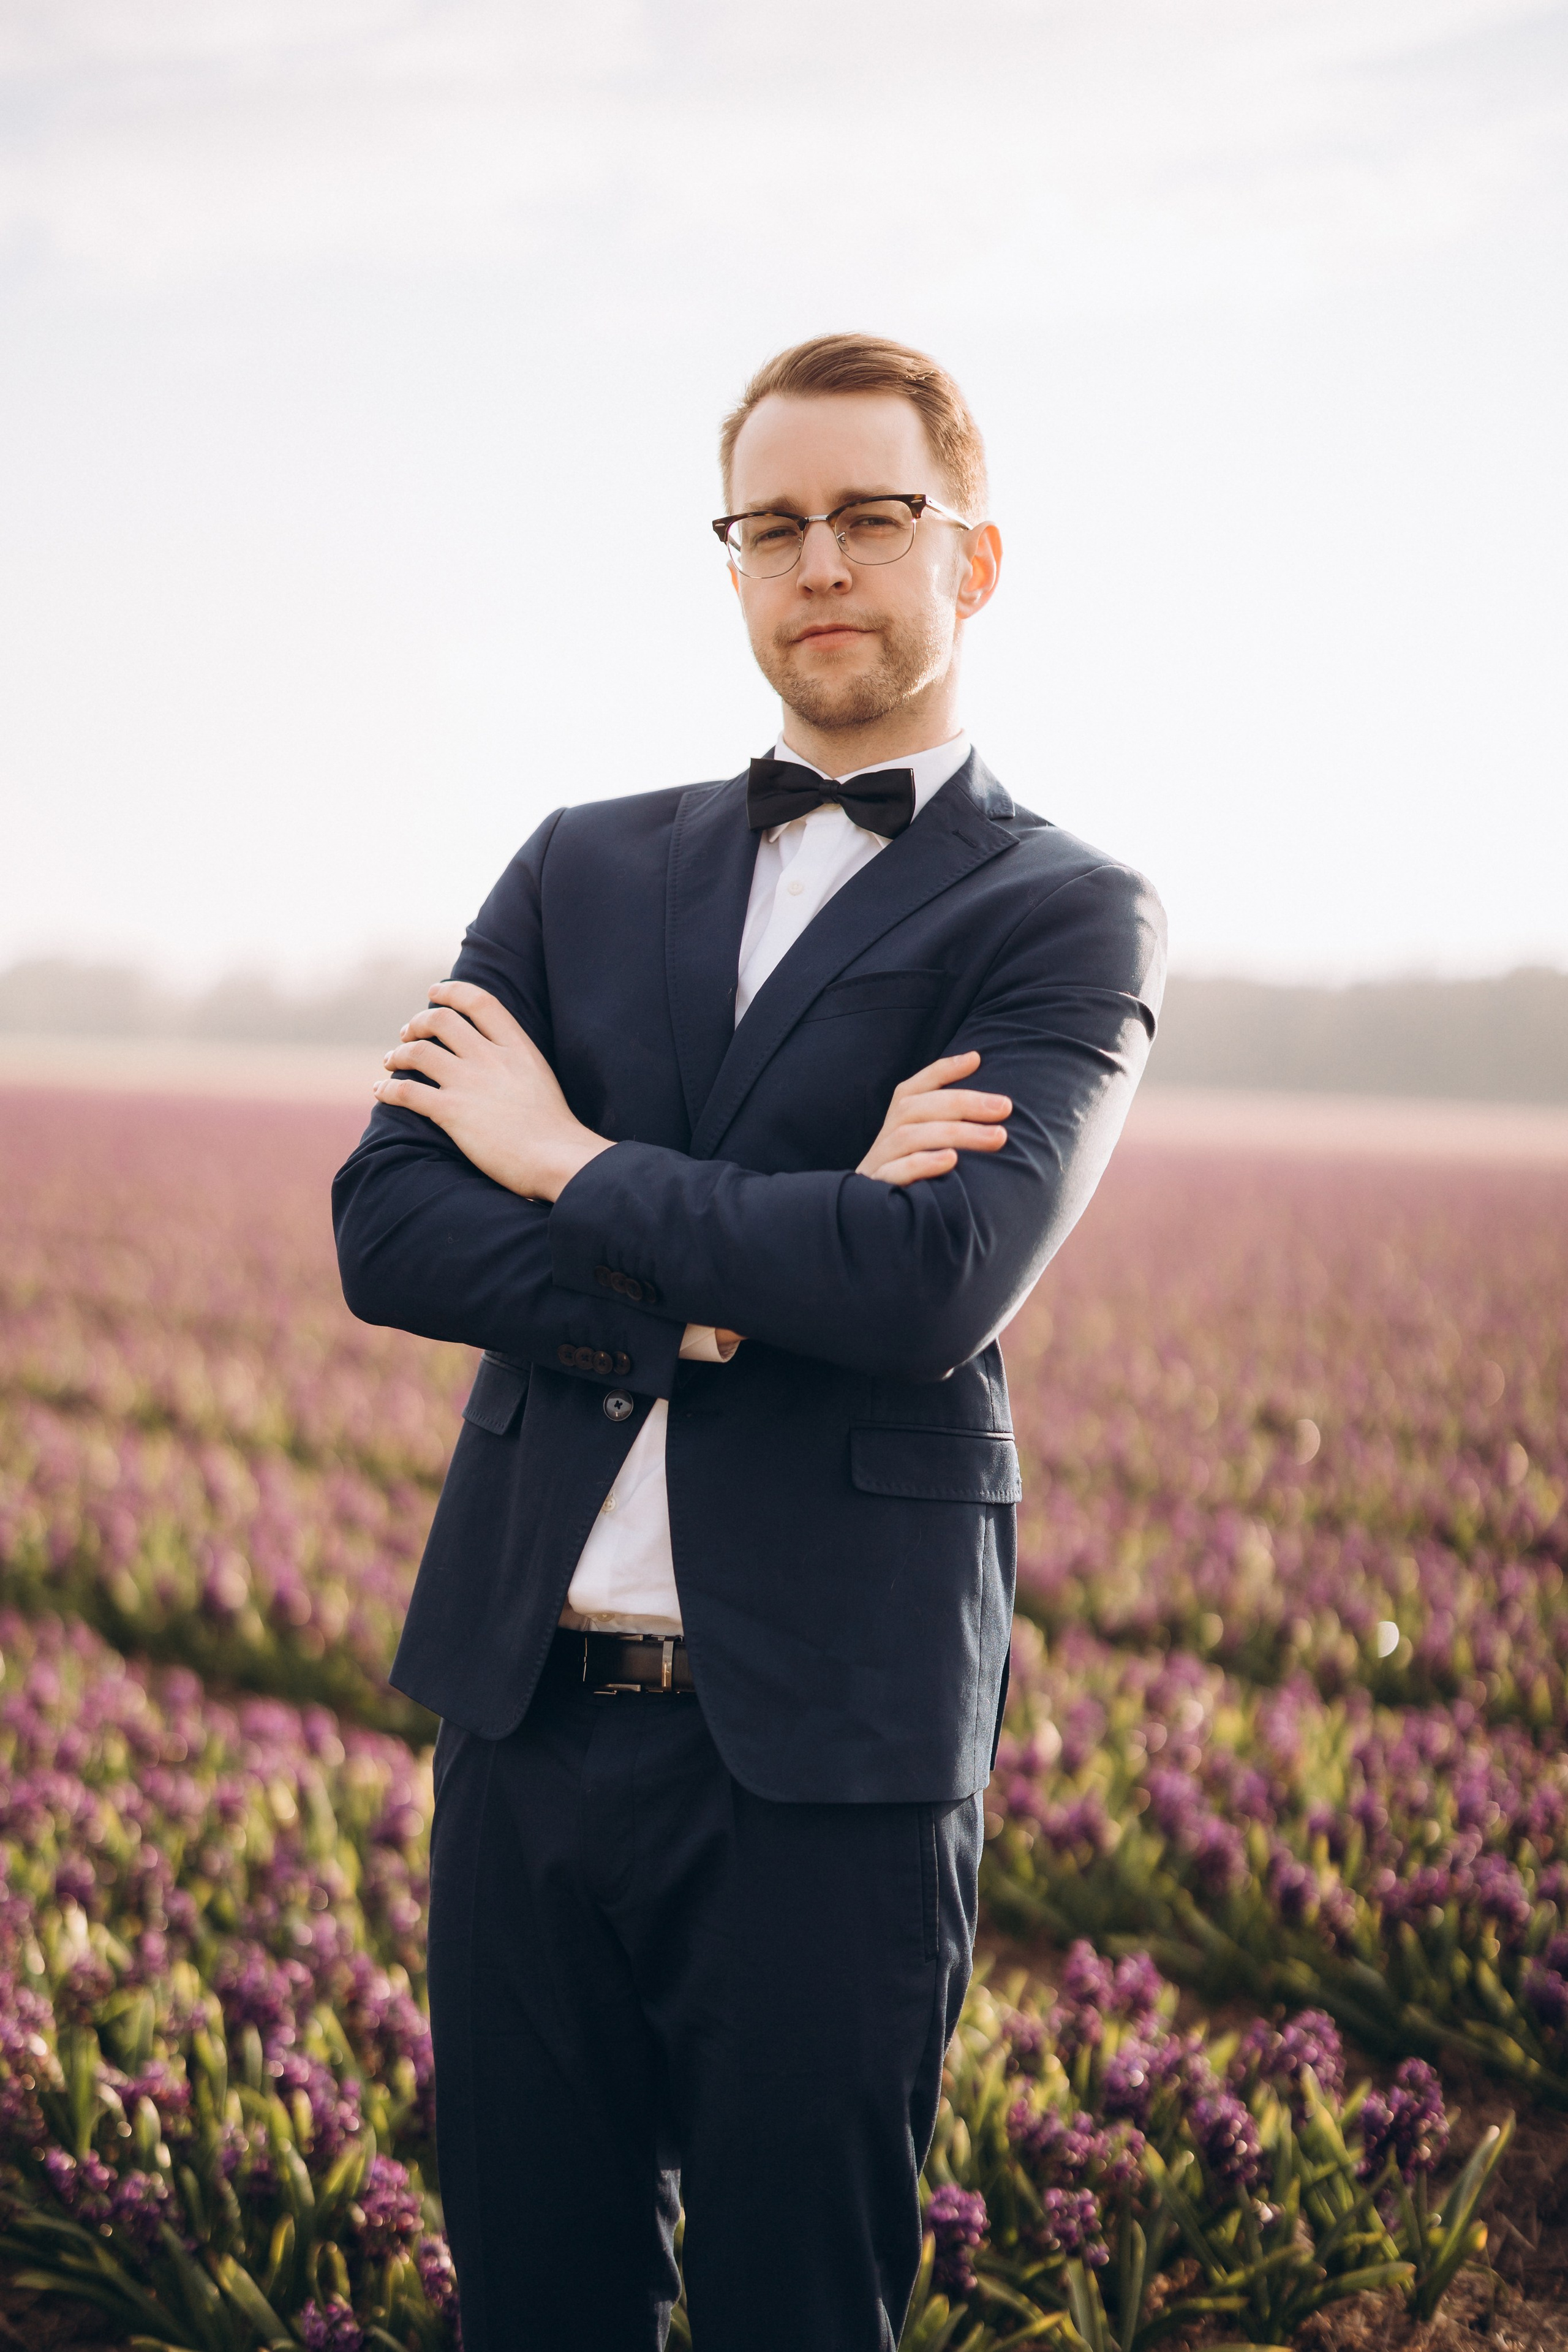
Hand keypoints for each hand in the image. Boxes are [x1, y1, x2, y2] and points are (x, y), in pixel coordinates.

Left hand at [374, 981, 611, 1201]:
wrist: (558, 1160)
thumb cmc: (555, 1130)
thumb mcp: (540, 1079)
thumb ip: (517, 1062)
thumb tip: (498, 1060)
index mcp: (517, 1047)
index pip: (480, 1001)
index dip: (451, 992)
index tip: (434, 993)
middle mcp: (491, 1058)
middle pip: (441, 1020)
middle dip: (417, 1023)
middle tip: (408, 1034)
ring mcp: (470, 1083)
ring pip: (418, 1051)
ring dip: (398, 1054)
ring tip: (391, 1062)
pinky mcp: (452, 1112)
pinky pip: (408, 1091)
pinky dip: (388, 1089)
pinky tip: (381, 1092)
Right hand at [856, 1050, 1010, 1186]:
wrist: (873, 1223)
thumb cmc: (914, 1178)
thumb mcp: (927, 1146)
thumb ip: (947, 1119)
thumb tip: (979, 1071)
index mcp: (897, 1121)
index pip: (914, 1088)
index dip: (942, 1070)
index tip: (976, 1059)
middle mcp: (886, 1135)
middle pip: (917, 1107)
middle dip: (964, 1103)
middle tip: (1005, 1107)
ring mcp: (879, 1161)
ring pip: (911, 1136)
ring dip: (956, 1133)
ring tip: (996, 1137)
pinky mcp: (878, 1188)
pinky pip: (896, 1171)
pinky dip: (923, 1163)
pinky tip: (951, 1161)